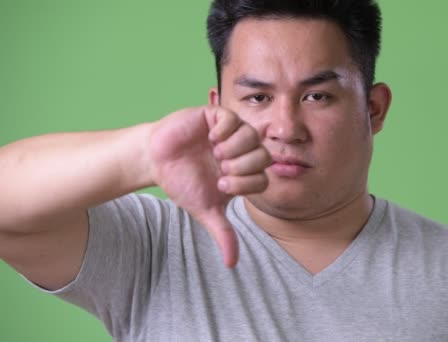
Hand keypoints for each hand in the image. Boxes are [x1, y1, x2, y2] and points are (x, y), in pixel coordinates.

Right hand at [148, 106, 269, 266]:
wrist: (155, 161)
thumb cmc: (182, 183)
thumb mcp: (204, 210)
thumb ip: (222, 233)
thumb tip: (232, 264)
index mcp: (243, 173)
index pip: (264, 178)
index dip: (247, 183)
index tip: (222, 184)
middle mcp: (241, 152)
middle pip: (264, 156)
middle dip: (243, 166)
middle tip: (221, 169)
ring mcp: (230, 133)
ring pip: (252, 135)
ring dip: (234, 148)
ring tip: (215, 153)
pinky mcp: (216, 116)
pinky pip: (233, 118)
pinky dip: (225, 130)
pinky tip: (211, 138)